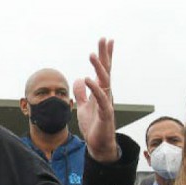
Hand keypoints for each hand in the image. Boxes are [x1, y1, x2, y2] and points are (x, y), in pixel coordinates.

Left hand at [73, 38, 117, 162]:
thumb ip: (81, 93)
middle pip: (106, 71)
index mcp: (101, 91)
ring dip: (98, 68)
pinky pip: (100, 99)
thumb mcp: (83, 106)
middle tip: (104, 39)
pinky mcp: (105, 113)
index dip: (105, 56)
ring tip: (92, 55)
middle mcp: (106, 94)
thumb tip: (79, 79)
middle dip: (105, 55)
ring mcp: (106, 103)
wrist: (98, 145)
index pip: (103, 70)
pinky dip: (94, 88)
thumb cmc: (93, 126)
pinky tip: (87, 79)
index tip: (106, 41)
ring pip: (104, 82)